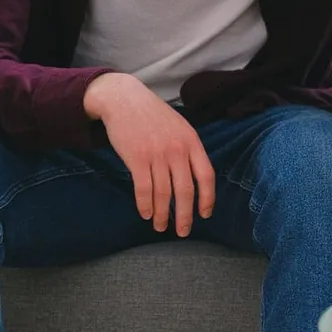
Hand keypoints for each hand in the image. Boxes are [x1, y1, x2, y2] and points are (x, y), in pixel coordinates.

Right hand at [84, 73, 215, 235]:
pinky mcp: (137, 158)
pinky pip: (144, 189)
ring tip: (160, 226)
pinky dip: (145, 205)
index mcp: (192, 141)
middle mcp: (177, 149)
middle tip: (182, 232)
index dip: (207, 198)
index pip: (206, 176)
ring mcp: (157, 154)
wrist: (124, 99)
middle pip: (185, 191)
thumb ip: (188, 149)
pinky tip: (145, 214)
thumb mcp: (179, 126)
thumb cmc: (153, 115)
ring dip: (162, 215)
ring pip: (163, 194)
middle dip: (185, 216)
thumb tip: (195, 178)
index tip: (204, 214)